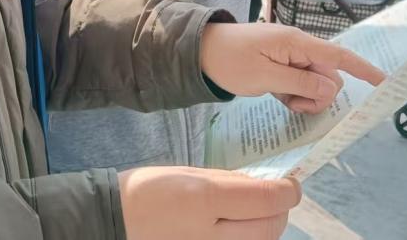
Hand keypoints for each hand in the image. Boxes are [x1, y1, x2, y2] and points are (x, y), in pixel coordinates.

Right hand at [119, 166, 300, 239]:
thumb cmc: (148, 189)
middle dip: (281, 209)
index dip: (288, 190)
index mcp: (205, 198)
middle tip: (280, 194)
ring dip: (268, 226)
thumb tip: (261, 184)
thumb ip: (227, 180)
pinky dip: (250, 237)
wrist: (116, 222)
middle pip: (270, 227)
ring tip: (260, 210)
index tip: (291, 182)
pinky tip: (242, 225)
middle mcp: (212, 232)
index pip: (267, 199)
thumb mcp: (188, 173)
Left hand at [200, 23, 383, 113]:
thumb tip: (332, 87)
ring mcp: (290, 56)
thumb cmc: (230, 60)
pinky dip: (295, 94)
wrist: (202, 52)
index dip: (362, 69)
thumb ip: (300, 82)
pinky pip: (301, 84)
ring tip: (281, 99)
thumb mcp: (265, 76)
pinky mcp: (283, 66)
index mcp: (296, 43)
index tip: (384, 82)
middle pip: (329, 76)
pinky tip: (278, 97)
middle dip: (319, 95)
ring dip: (305, 97)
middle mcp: (298, 47)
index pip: (338, 55)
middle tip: (292, 103)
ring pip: (316, 83)